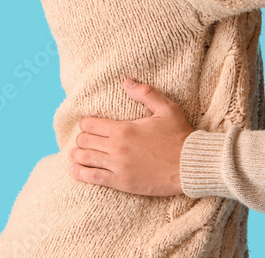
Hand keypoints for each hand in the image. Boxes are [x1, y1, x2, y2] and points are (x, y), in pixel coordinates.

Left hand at [68, 79, 193, 196]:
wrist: (189, 165)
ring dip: (77, 155)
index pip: (90, 124)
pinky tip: (74, 170)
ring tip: (75, 154)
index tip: (89, 125)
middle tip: (85, 140)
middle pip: (84, 141)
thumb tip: (126, 81)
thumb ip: (145, 93)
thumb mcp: (167, 108)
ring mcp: (117, 166)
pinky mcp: (121, 182)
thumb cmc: (179, 136)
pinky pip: (92, 177)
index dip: (86, 124)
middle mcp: (116, 148)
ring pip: (85, 159)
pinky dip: (80, 173)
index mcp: (124, 129)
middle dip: (82, 139)